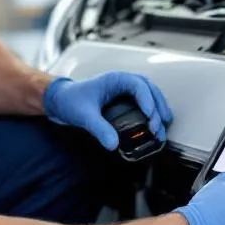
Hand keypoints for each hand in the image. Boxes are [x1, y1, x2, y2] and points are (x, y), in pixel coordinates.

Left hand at [42, 72, 172, 150]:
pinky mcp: (126, 101)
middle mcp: (124, 82)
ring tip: (162, 129)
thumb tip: (114, 145)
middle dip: (158, 108)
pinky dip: (153, 114)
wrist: (61, 100)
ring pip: (151, 96)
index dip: (148, 100)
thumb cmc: (71, 101)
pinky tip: (156, 127)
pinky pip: (146, 104)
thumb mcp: (84, 116)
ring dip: (159, 111)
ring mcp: (127, 91)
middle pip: (150, 90)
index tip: (150, 116)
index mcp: (116, 79)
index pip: (138, 85)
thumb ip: (99, 129)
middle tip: (158, 127)